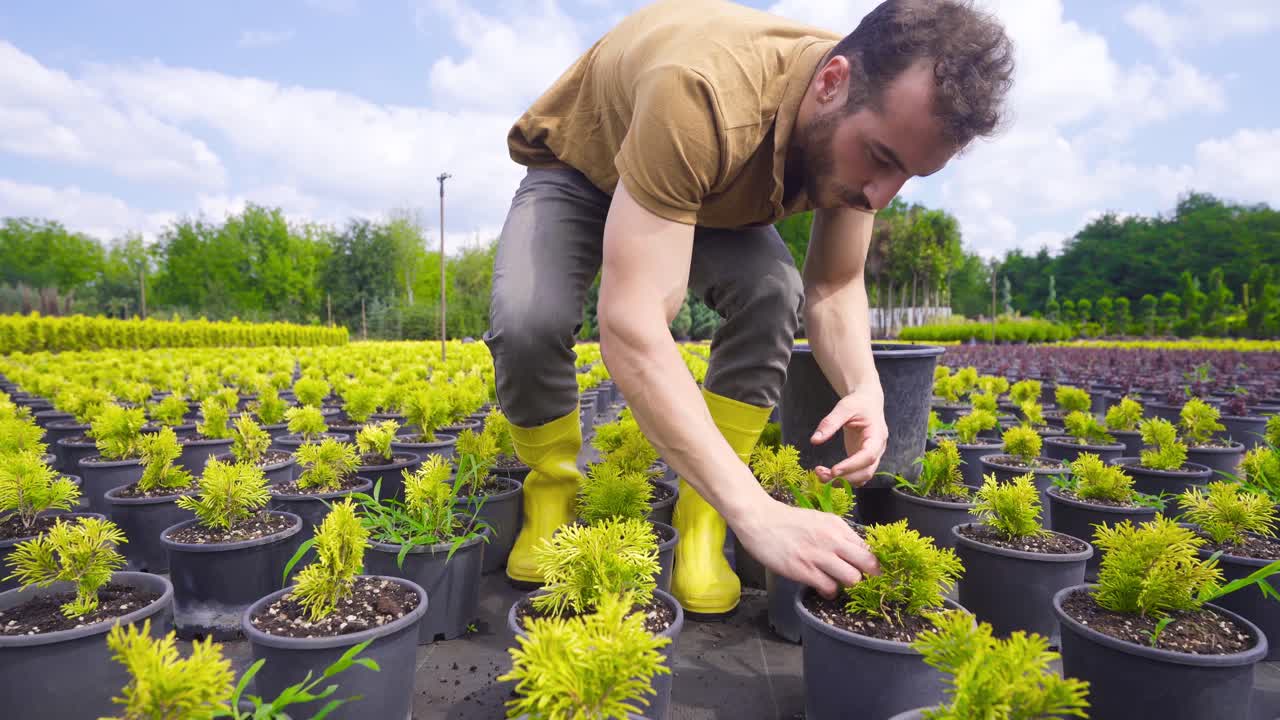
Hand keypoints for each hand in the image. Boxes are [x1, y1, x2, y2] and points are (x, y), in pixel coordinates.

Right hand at [733, 494, 879, 598]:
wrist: (759, 519)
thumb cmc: (788, 521)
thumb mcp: (819, 520)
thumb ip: (838, 535)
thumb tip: (855, 552)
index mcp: (838, 526)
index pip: (868, 548)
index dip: (872, 562)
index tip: (869, 571)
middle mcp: (832, 539)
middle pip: (868, 564)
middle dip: (868, 575)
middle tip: (859, 580)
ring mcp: (818, 555)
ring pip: (852, 578)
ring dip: (847, 584)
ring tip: (836, 582)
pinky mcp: (803, 569)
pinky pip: (829, 588)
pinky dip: (829, 592)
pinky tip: (822, 587)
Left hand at [810, 387, 887, 486]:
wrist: (867, 402)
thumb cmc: (858, 403)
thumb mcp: (844, 407)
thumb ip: (830, 423)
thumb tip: (815, 440)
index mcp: (877, 435)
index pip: (868, 456)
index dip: (852, 465)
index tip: (834, 471)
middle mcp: (877, 449)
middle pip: (866, 472)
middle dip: (845, 478)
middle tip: (821, 475)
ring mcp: (871, 456)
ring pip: (861, 477)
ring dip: (842, 482)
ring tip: (820, 475)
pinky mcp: (862, 459)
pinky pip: (855, 475)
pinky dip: (842, 479)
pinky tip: (826, 475)